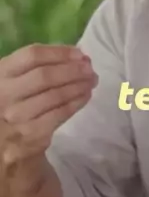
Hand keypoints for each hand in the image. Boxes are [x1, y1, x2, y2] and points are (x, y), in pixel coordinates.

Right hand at [0, 44, 97, 167]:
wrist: (5, 143)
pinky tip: (86, 95)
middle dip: (73, 70)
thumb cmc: (14, 104)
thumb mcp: (13, 81)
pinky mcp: (32, 134)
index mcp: (0, 74)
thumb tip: (76, 56)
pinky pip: (61, 113)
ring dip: (79, 85)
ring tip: (91, 80)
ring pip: (56, 95)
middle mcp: (4, 94)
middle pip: (45, 75)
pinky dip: (77, 102)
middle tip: (89, 68)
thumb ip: (36, 67)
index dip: (60, 53)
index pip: (32, 56)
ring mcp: (18, 116)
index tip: (79, 53)